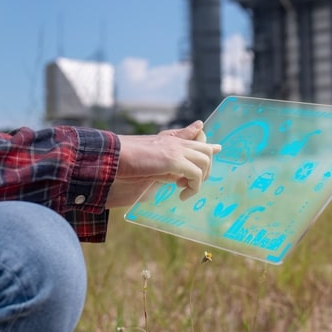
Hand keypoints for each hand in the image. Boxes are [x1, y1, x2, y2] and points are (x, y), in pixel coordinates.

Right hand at [106, 121, 220, 207]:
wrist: (113, 157)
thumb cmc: (125, 163)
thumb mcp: (150, 164)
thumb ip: (166, 167)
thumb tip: (178, 177)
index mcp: (169, 140)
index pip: (195, 137)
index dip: (208, 144)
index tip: (218, 148)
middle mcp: (175, 142)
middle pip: (206, 150)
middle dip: (206, 169)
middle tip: (191, 185)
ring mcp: (176, 149)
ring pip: (205, 161)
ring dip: (199, 180)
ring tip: (184, 191)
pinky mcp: (174, 161)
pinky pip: (196, 174)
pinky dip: (193, 187)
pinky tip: (181, 195)